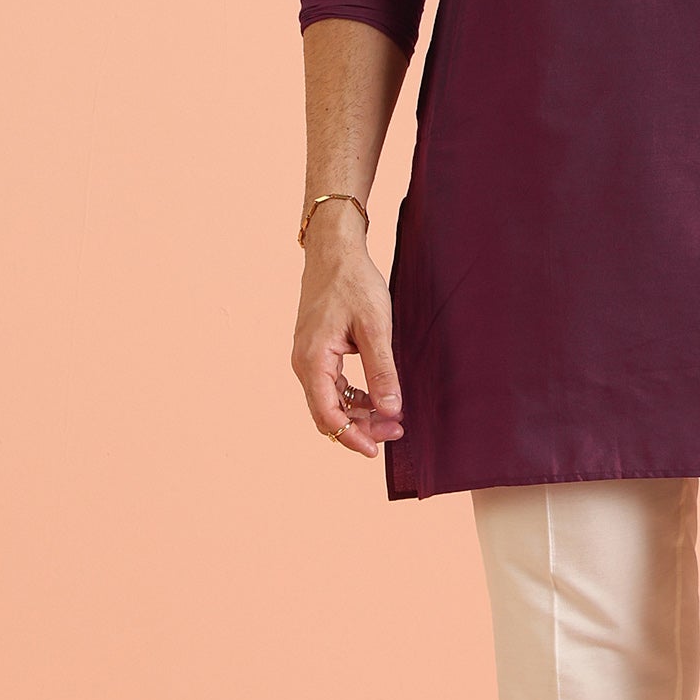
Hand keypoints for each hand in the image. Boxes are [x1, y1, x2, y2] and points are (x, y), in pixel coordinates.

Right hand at [292, 230, 404, 455]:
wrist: (335, 251)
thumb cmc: (353, 283)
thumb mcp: (376, 327)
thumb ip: (382, 371)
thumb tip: (390, 410)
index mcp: (313, 360)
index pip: (328, 415)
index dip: (353, 437)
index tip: (378, 449)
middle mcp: (304, 364)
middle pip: (327, 414)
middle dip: (360, 428)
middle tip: (395, 431)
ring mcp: (308, 358)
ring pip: (330, 402)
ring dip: (358, 414)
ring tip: (391, 417)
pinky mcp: (316, 352)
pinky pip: (331, 386)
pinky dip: (353, 397)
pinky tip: (376, 398)